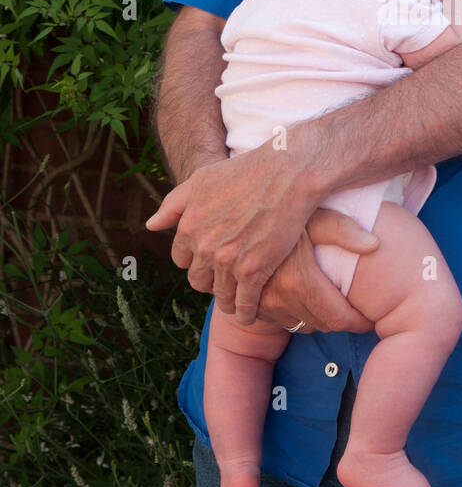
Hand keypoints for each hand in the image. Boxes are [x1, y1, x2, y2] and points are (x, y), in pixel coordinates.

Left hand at [145, 136, 351, 325]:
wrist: (286, 175)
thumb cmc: (245, 172)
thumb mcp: (201, 180)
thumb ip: (173, 205)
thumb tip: (151, 225)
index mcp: (189, 226)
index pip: (182, 259)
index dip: (196, 259)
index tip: (210, 260)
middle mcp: (203, 247)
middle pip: (199, 280)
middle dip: (210, 280)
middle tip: (225, 279)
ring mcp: (228, 261)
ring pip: (220, 295)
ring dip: (227, 300)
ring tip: (236, 301)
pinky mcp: (253, 271)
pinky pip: (243, 303)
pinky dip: (245, 312)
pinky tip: (248, 314)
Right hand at [255, 208, 377, 333]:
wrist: (232, 214)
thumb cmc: (279, 210)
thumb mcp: (312, 213)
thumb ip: (342, 229)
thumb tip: (375, 244)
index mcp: (298, 280)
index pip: (338, 318)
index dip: (358, 322)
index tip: (369, 319)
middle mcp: (277, 298)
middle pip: (321, 325)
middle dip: (340, 320)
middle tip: (353, 308)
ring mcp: (261, 305)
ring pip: (301, 326)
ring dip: (317, 318)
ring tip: (330, 300)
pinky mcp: (249, 305)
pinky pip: (280, 321)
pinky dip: (294, 314)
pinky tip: (303, 296)